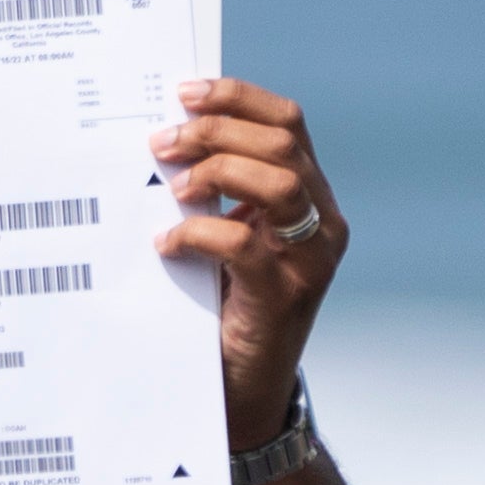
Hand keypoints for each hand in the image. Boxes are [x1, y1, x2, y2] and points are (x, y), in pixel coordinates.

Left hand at [147, 77, 348, 449]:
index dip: (238, 97)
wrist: (243, 393)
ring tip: (173, 186)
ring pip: (278, 183)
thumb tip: (168, 138)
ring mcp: (310, 261)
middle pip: (281, 144)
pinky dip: (200, 233)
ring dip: (215, 172)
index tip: (185, 91)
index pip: (288, 123)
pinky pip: (245, 245)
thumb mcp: (230, 239)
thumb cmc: (228, 309)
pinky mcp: (283, 299)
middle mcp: (322, 223)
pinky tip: (168, 242)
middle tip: (162, 142)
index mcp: (311, 197)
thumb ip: (218, 193)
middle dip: (215, 131)